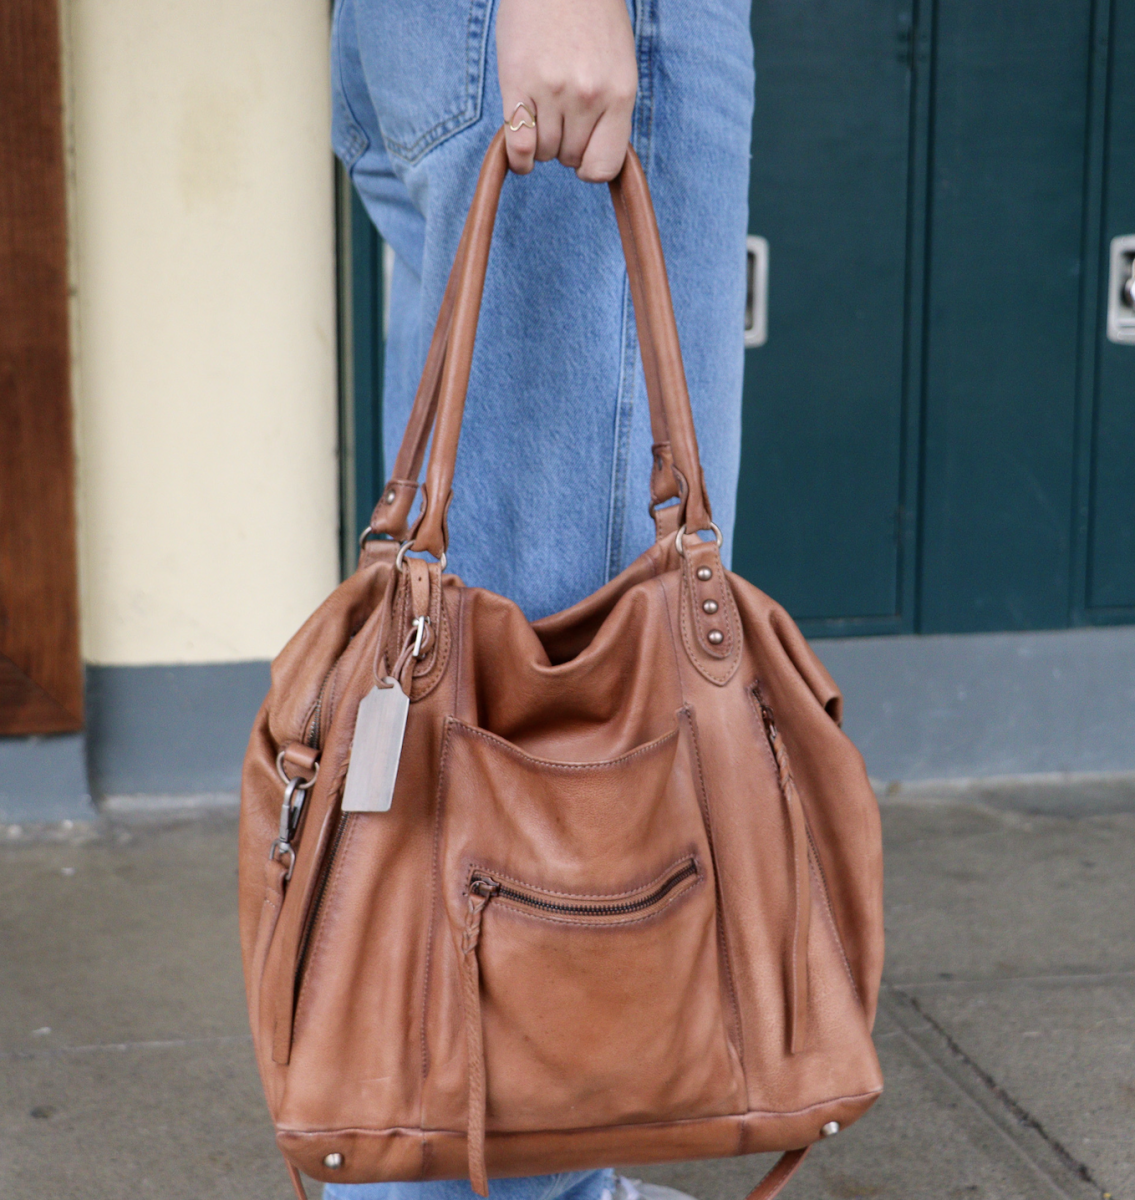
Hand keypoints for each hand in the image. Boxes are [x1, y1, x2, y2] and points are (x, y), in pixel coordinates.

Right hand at [496, 0, 637, 181]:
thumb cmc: (592, 19)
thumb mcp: (618, 66)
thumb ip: (611, 111)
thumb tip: (596, 160)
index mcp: (620, 94)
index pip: (605, 166)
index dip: (592, 167)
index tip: (584, 157)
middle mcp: (588, 96)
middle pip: (571, 158)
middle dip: (565, 147)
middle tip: (561, 120)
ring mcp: (552, 90)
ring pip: (544, 153)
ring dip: (541, 144)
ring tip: (543, 116)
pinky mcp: (517, 82)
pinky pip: (518, 144)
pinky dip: (518, 158)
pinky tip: (520, 156)